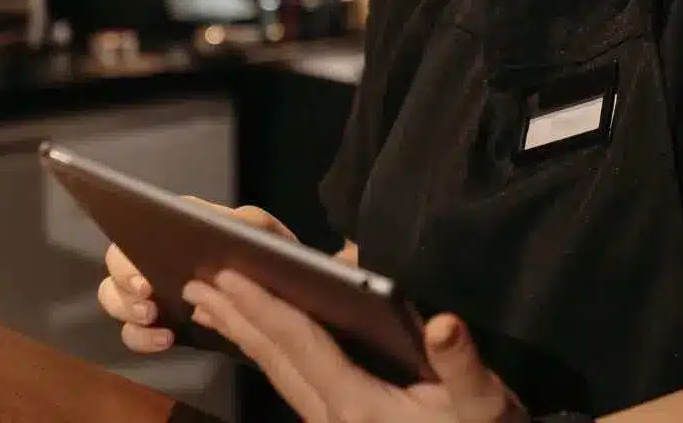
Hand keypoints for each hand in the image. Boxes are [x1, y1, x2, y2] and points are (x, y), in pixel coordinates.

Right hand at [96, 200, 296, 353]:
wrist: (279, 300)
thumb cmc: (267, 257)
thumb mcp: (266, 233)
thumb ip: (249, 223)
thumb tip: (223, 226)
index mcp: (177, 228)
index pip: (139, 225)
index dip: (131, 245)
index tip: (145, 269)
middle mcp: (156, 256)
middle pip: (117, 260)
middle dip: (123, 279)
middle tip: (146, 295)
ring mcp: (154, 292)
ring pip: (115, 296)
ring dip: (125, 308)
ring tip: (151, 316)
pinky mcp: (158, 324)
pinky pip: (132, 332)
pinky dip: (141, 337)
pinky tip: (165, 339)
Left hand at [184, 270, 525, 422]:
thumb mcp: (485, 405)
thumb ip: (462, 365)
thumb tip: (443, 323)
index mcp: (360, 405)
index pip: (301, 345)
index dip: (263, 306)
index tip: (227, 274)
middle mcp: (334, 417)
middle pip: (276, 359)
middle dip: (237, 317)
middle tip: (197, 280)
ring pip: (277, 374)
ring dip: (243, 335)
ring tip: (209, 305)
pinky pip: (289, 382)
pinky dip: (266, 353)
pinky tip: (256, 338)